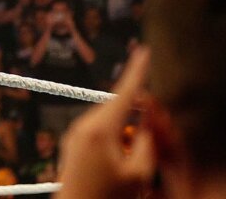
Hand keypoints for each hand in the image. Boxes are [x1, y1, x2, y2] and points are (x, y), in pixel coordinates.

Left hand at [58, 48, 154, 198]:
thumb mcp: (138, 175)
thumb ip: (148, 142)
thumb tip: (149, 119)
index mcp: (100, 129)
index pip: (124, 92)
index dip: (137, 71)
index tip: (144, 50)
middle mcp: (83, 126)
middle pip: (117, 107)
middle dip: (136, 112)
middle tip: (155, 128)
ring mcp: (74, 135)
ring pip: (108, 120)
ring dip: (125, 129)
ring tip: (133, 160)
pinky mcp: (71, 146)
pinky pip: (98, 133)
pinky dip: (114, 139)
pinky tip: (119, 164)